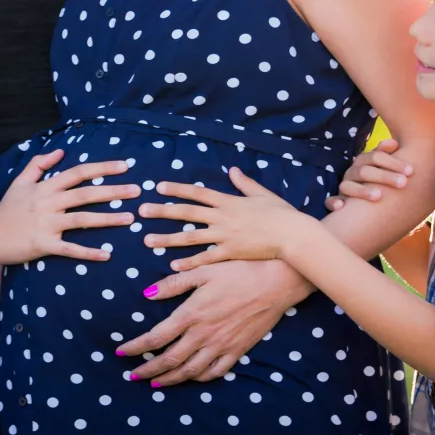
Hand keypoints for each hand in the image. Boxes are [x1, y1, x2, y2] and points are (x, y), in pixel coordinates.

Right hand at [0, 149, 137, 264]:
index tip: (125, 165)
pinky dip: (88, 253)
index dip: (102, 168)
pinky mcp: (44, 245)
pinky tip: (107, 255)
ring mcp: (46, 224)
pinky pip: (70, 249)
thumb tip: (60, 151)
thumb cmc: (6, 211)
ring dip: (108, 219)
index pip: (78, 172)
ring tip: (130, 218)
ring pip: (82, 219)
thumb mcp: (19, 182)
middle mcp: (48, 203)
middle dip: (113, 190)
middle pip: (86, 194)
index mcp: (45, 187)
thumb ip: (38, 164)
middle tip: (138, 190)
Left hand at [115, 259, 312, 385]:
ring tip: (155, 383)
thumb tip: (146, 294)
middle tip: (132, 376)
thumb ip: (173, 284)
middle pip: (169, 360)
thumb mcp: (203, 270)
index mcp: (191, 314)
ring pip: (190, 371)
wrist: (275, 282)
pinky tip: (192, 377)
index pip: (156, 337)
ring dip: (170, 379)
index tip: (121, 352)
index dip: (136, 347)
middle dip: (147, 370)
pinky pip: (215, 372)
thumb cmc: (238, 270)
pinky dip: (199, 378)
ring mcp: (221, 345)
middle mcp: (204, 334)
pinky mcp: (238, 350)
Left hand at [138, 168, 309, 270]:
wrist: (293, 234)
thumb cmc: (281, 213)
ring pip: (190, 237)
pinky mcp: (231, 253)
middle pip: (187, 214)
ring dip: (167, 238)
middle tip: (142, 211)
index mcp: (228, 201)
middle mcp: (222, 217)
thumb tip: (232, 170)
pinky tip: (172, 265)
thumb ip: (244, 183)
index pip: (197, 193)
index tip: (158, 187)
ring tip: (147, 240)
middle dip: (162, 211)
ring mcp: (225, 236)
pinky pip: (206, 258)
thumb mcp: (262, 193)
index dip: (177, 189)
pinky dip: (189, 262)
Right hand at [325, 138, 412, 211]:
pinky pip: (329, 201)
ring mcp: (344, 187)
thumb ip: (386, 154)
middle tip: (403, 183)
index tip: (411, 171)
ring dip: (362, 190)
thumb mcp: (381, 166)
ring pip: (348, 186)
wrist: (361, 198)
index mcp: (363, 162)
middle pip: (365, 171)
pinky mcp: (335, 201)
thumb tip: (394, 142)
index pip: (376, 157)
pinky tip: (341, 207)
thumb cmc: (377, 180)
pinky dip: (334, 202)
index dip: (393, 163)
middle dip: (384, 176)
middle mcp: (352, 173)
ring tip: (379, 196)